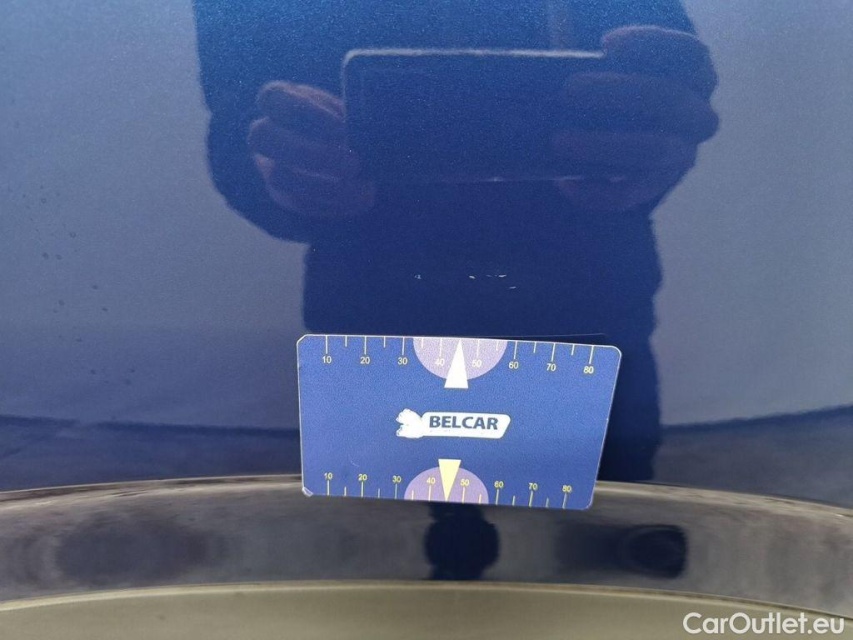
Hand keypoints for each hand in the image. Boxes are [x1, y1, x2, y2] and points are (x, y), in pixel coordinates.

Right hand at [248, 82, 375, 217]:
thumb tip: (361, 136)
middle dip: (309, 152)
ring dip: (324, 185)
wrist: (351, 155)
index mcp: (280, 100)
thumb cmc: (348, 124)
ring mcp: (269, 165)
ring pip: (278, 176)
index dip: (303, 111)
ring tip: (365, 189)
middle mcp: (267, 132)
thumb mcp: (349, 114)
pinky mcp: (283, 195)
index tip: (341, 127)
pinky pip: (298, 202)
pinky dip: (333, 204)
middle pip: (262, 136)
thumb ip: (350, 119)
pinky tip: (360, 201)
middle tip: (354, 163)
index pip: (272, 97)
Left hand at [552, 27, 718, 212]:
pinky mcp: (655, 187)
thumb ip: (598, 59)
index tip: (606, 44)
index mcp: (694, 76)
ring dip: (605, 145)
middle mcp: (696, 116)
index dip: (652, 46)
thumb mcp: (617, 69)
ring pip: (654, 150)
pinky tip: (563, 182)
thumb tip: (552, 48)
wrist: (623, 139)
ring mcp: (680, 154)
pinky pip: (630, 195)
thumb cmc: (617, 90)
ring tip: (558, 140)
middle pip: (669, 100)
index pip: (689, 56)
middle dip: (618, 93)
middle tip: (568, 89)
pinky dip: (594, 192)